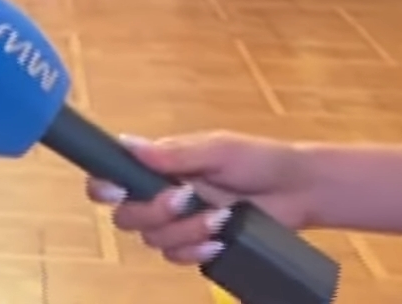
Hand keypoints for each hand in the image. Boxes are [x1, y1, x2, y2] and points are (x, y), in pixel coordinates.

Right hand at [84, 132, 317, 265]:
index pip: (111, 177)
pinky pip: (177, 258)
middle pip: (126, 217)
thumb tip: (126, 144)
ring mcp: (178, 224)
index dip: (103, 187)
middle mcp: (159, 196)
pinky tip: (219, 242)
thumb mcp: (218, 150)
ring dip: (185, 231)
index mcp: (158, 166)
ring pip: (154, 240)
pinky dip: (196, 251)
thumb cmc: (258, 160)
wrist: (298, 191)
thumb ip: (174, 153)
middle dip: (154, 212)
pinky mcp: (197, 246)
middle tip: (188, 198)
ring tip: (220, 218)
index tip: (117, 190)